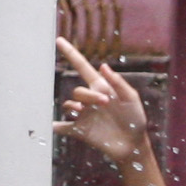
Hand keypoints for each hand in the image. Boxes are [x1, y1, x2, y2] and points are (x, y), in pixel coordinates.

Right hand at [53, 37, 149, 164]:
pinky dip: (56, 127)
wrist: (133, 145)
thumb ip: (118, 82)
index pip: (82, 67)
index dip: (71, 54)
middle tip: (105, 103)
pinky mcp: (81, 131)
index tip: (59, 41)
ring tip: (84, 112)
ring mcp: (84, 115)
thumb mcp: (131, 98)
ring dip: (74, 107)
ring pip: (69, 105)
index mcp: (101, 88)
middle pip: (78, 91)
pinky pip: (64, 128)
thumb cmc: (135, 119)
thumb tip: (102, 65)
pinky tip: (50, 126)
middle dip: (89, 95)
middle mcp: (90, 100)